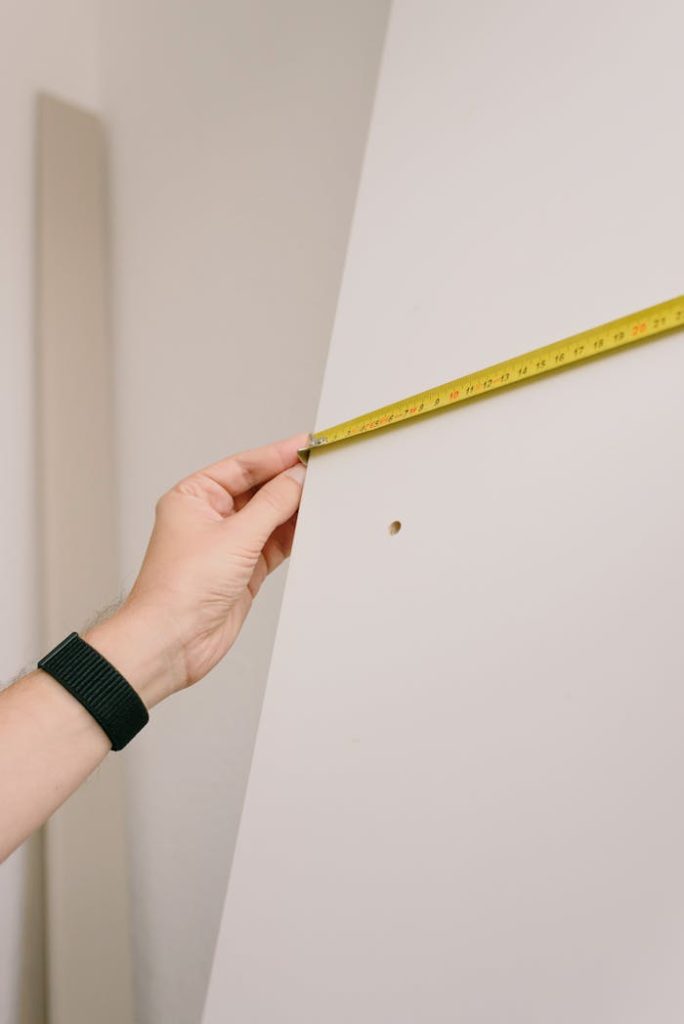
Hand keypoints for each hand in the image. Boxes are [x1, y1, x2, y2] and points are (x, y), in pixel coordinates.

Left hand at [85, 433, 307, 706]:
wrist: (173, 641)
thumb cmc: (179, 589)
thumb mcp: (235, 536)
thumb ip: (272, 504)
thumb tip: (296, 478)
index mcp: (193, 496)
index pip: (242, 466)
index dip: (276, 454)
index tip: (306, 446)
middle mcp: (208, 517)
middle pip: (258, 489)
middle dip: (288, 481)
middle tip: (320, 469)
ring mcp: (227, 544)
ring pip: (269, 516)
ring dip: (293, 509)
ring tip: (322, 494)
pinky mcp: (243, 569)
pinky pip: (274, 543)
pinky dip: (293, 535)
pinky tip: (311, 525)